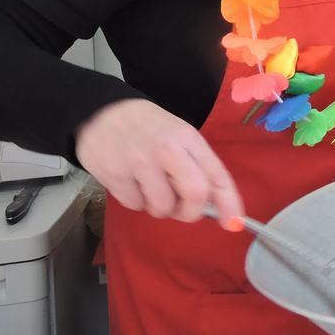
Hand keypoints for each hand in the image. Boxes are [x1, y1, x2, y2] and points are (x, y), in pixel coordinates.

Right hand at [75, 98, 243, 223]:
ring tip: (150, 188)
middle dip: (191, 212)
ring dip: (160, 207)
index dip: (229, 202)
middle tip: (181, 210)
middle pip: (195, 195)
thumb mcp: (178, 135)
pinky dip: (136, 202)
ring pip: (163, 207)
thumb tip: (213, 203)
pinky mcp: (115, 175)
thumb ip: (195, 164)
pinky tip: (131, 183)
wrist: (100, 111)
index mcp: (188, 138)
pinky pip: (135, 205)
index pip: (217, 174)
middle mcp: (167, 150)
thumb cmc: (146, 127)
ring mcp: (140, 163)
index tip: (234, 223)